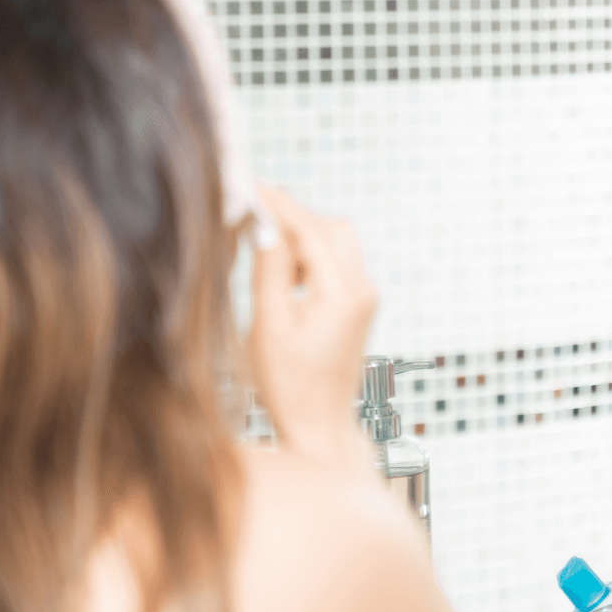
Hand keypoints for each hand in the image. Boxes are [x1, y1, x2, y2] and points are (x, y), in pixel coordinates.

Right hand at [249, 184, 377, 468]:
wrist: (319, 426)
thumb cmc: (289, 385)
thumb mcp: (270, 326)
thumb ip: (269, 270)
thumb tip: (264, 222)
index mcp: (345, 293)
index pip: (312, 227)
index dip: (278, 203)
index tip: (246, 184)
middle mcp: (363, 289)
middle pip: (330, 228)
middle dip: (292, 218)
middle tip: (251, 217)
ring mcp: (365, 297)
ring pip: (334, 242)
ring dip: (300, 238)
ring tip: (262, 257)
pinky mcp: (359, 305)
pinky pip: (336, 263)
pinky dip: (308, 257)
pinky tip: (280, 275)